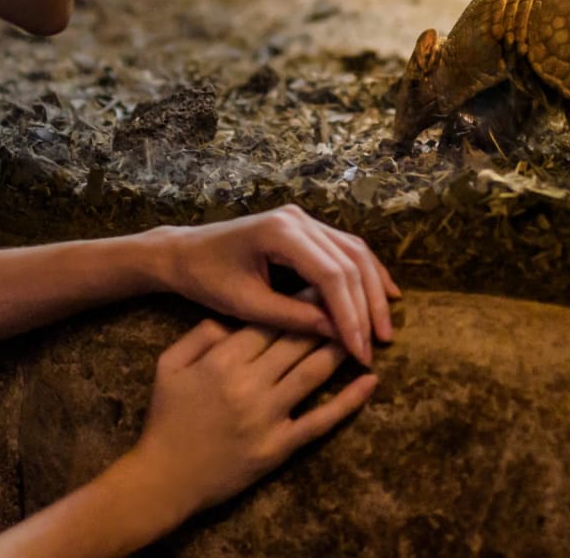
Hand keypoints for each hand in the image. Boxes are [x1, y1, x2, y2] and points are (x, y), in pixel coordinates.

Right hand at [125, 316, 378, 517]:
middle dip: (323, 317)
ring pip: (313, 372)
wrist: (164, 479)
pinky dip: (349, 401)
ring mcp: (268, 416)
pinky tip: (370, 382)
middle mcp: (249, 383)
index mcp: (222, 360)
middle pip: (296, 341)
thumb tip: (234, 318)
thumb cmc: (165, 419)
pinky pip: (320, 420)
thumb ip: (200, 334)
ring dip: (339, 348)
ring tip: (361, 329)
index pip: (269, 321)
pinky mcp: (279, 446)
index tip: (317, 284)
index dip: (296, 302)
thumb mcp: (168, 365)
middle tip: (347, 296)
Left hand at [154, 206, 400, 364]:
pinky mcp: (305, 227)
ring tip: (385, 328)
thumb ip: (292, 318)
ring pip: (354, 253)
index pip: (331, 275)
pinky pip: (346, 248)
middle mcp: (298, 219)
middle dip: (366, 307)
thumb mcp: (246, 305)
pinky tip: (383, 294)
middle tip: (377, 346)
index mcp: (280, 233)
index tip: (359, 350)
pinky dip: (366, 273)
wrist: (184, 253)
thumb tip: (338, 335)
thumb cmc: (207, 278)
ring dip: (373, 291)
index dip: (350, 315)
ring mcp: (303, 219)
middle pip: (350, 262)